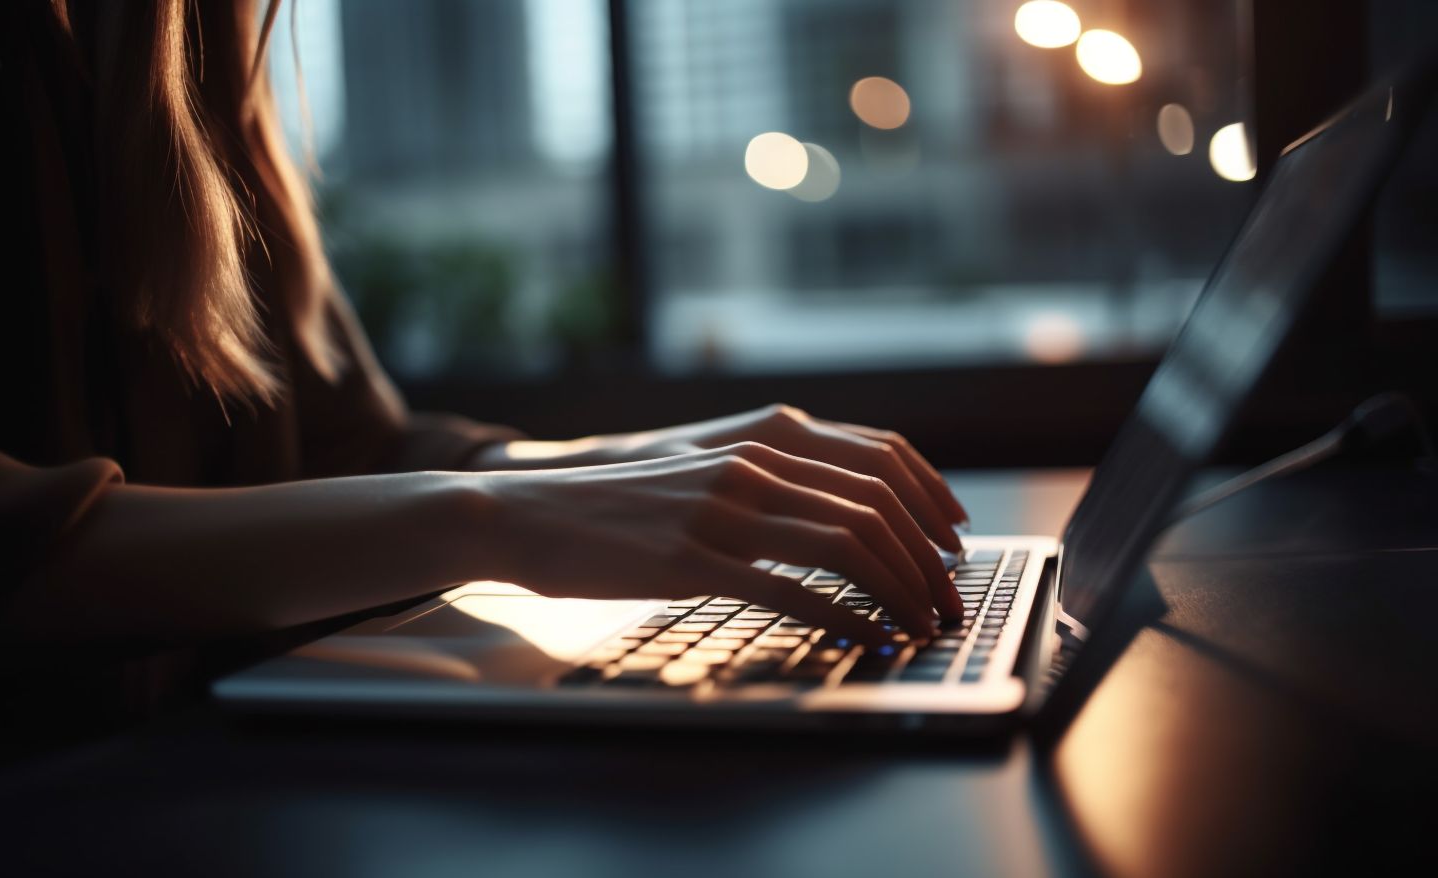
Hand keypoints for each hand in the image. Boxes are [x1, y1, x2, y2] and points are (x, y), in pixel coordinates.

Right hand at [470, 442, 963, 644]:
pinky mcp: (691, 560)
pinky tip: (868, 637)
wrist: (526, 514)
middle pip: (873, 505)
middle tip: (950, 598)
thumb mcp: (695, 482)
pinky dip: (844, 616)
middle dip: (926, 558)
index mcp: (756, 446)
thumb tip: (815, 525)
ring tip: (925, 622)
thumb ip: (755, 491)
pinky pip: (791, 588)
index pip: (874, 462)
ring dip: (899, 588)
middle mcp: (749, 469)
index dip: (928, 501)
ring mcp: (721, 512)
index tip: (953, 540)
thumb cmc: (609, 510)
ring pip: (845, 543)